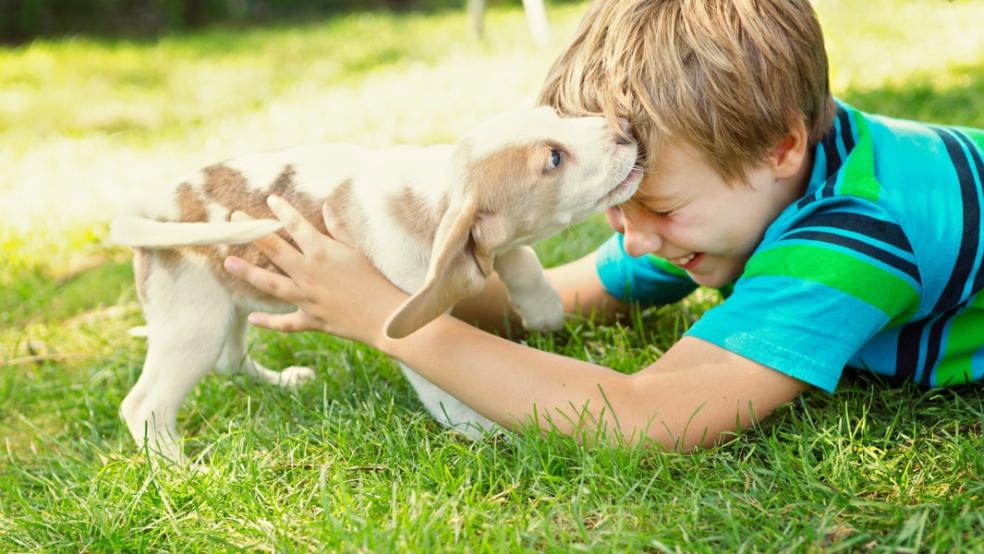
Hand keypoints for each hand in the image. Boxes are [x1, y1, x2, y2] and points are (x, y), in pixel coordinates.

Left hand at [223, 195, 406, 346]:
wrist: (384, 316)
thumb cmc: (373, 280)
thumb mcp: (357, 250)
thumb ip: (338, 229)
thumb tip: (326, 206)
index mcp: (322, 252)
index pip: (296, 226)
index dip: (282, 211)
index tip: (270, 199)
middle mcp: (309, 273)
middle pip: (274, 249)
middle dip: (253, 232)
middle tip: (234, 219)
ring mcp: (307, 298)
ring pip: (270, 284)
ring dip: (248, 272)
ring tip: (229, 262)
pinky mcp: (310, 319)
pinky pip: (285, 322)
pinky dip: (268, 322)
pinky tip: (252, 317)